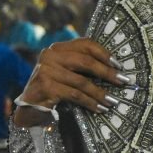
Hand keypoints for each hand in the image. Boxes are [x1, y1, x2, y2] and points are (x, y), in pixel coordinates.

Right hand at [13, 38, 130, 126]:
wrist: (28, 109)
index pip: (85, 44)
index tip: (119, 65)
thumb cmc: (53, 90)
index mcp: (57, 48)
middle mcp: (50, 56)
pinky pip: (75, 95)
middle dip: (107, 73)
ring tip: (113, 101)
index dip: (104, 53)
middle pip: (86, 61)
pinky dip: (90, 103)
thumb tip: (115, 69)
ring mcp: (46, 71)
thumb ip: (82, 67)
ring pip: (82, 82)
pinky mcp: (46, 87)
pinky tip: (100, 109)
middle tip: (124, 81)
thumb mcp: (67, 73)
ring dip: (101, 93)